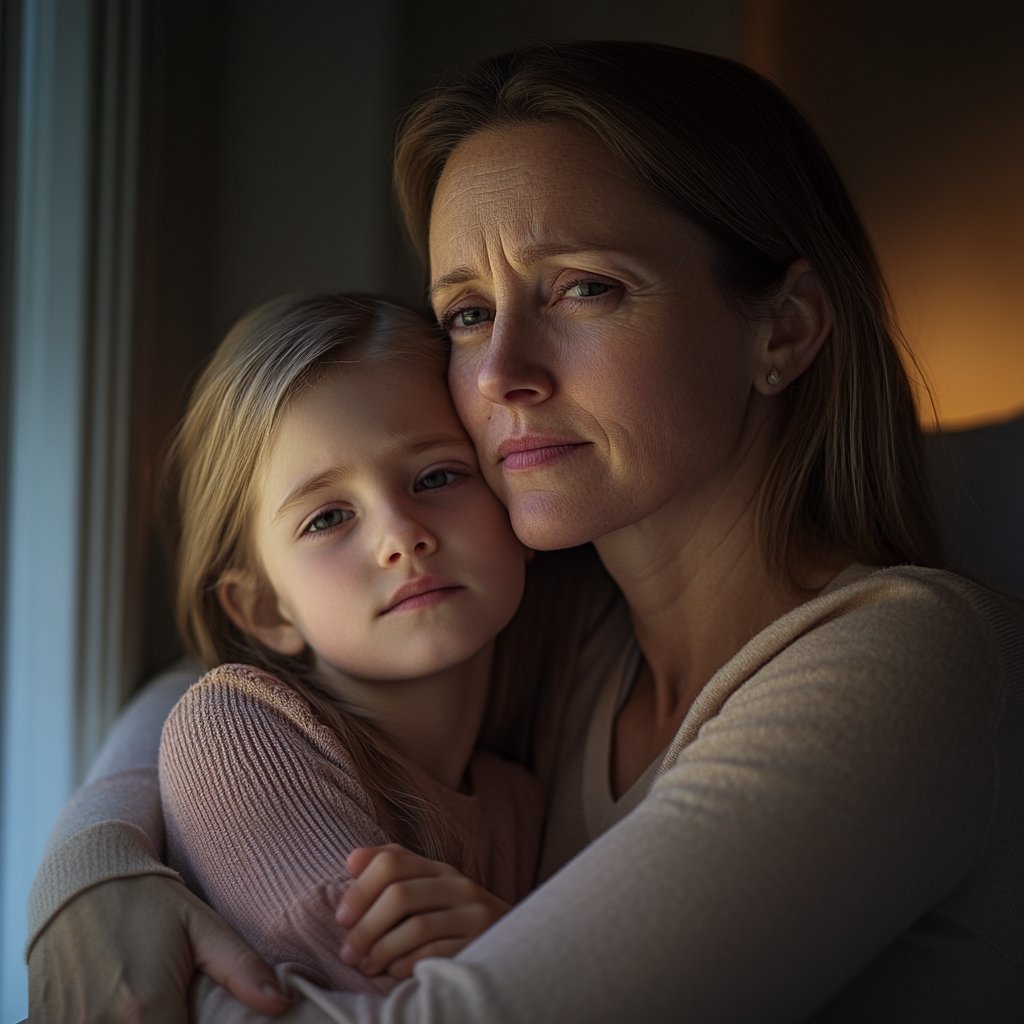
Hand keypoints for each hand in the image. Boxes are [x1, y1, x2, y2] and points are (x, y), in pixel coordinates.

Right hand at [28, 874, 289, 1021]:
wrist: (80, 880)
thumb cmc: (148, 900)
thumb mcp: (202, 925)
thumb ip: (242, 968)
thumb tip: (282, 1003)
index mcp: (147, 1011)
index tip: (205, 1019)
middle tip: (182, 1006)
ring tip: (156, 1003)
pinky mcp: (49, 1023)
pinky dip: (109, 1023)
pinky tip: (122, 1006)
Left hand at [336, 843, 509, 979]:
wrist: (512, 947)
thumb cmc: (453, 919)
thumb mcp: (427, 888)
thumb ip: (394, 869)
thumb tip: (352, 859)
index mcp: (439, 869)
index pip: (392, 862)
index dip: (360, 889)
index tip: (341, 918)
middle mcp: (459, 885)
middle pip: (400, 894)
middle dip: (365, 927)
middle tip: (348, 952)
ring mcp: (473, 915)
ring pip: (416, 926)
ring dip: (382, 950)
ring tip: (366, 966)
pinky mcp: (481, 945)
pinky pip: (436, 954)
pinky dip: (408, 965)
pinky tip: (394, 973)